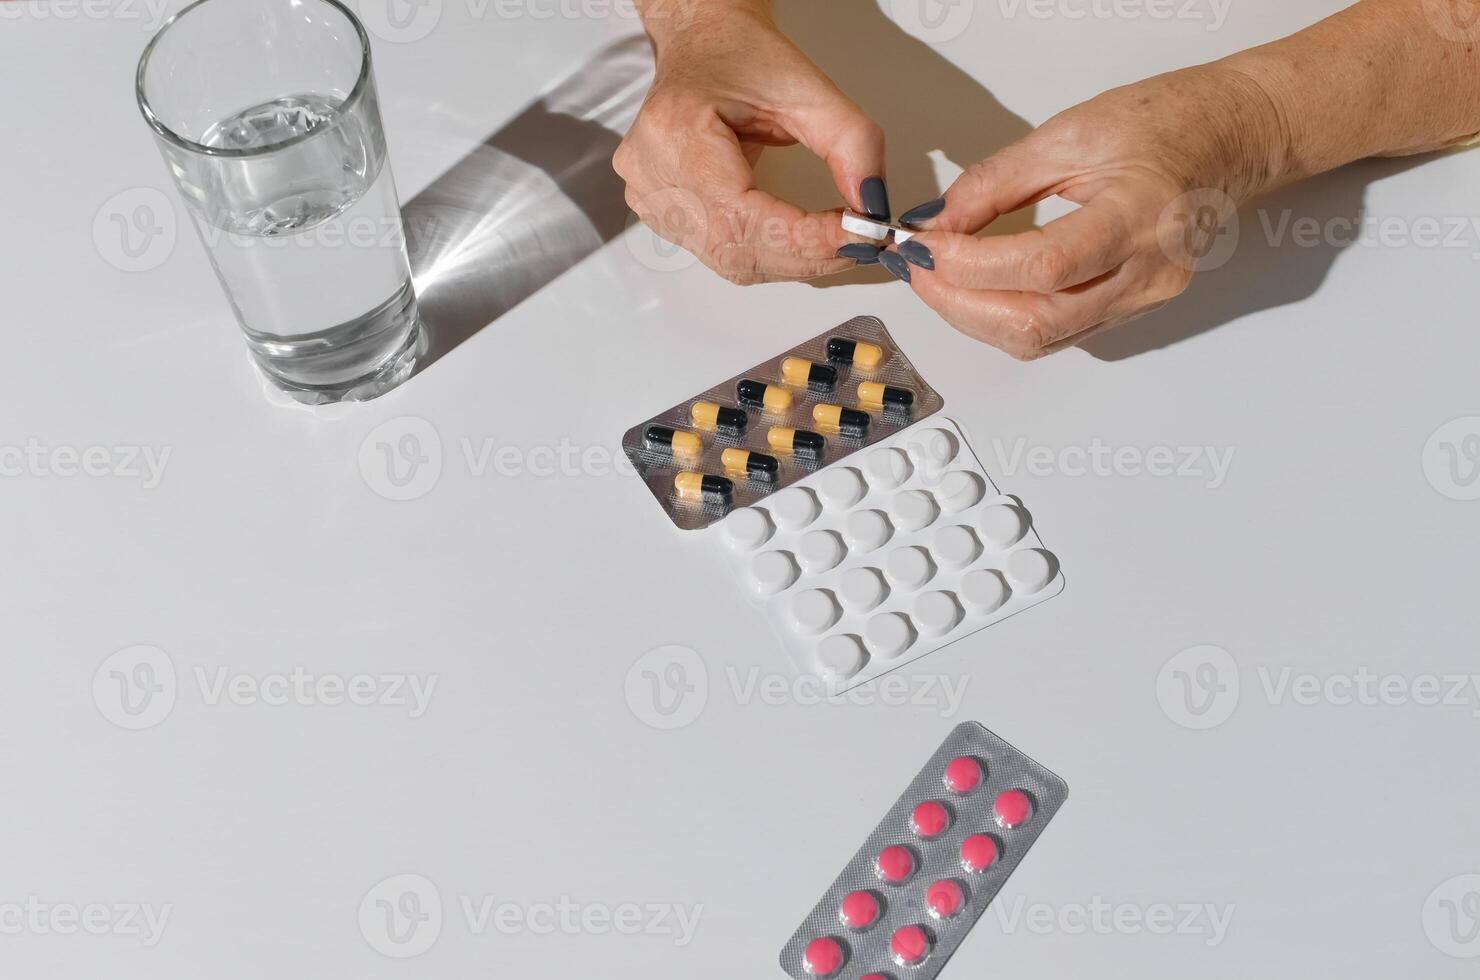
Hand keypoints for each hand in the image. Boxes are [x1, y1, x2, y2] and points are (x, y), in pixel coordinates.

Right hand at [615, 1, 888, 283]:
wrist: (702, 42)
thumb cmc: (740, 54)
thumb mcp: (807, 86)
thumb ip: (849, 143)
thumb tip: (870, 207)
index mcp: (675, 132)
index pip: (743, 215)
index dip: (805, 238)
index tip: (859, 235)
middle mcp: (652, 173)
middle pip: (737, 249)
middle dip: (807, 255)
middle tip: (860, 243)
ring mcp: (647, 197)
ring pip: (731, 261)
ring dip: (792, 260)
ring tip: (837, 241)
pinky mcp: (658, 211)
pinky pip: (721, 254)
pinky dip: (770, 254)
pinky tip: (801, 241)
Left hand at [885, 64, 1282, 358]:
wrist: (1229, 139)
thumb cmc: (1167, 123)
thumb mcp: (1070, 133)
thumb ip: (996, 182)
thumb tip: (939, 222)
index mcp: (1140, 217)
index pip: (1042, 266)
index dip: (971, 264)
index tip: (925, 246)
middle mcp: (1147, 273)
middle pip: (1036, 321)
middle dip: (959, 302)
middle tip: (917, 269)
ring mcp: (1142, 301)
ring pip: (1040, 339)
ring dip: (975, 318)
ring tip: (937, 280)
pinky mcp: (1130, 312)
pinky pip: (1056, 334)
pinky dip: (1005, 318)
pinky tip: (977, 293)